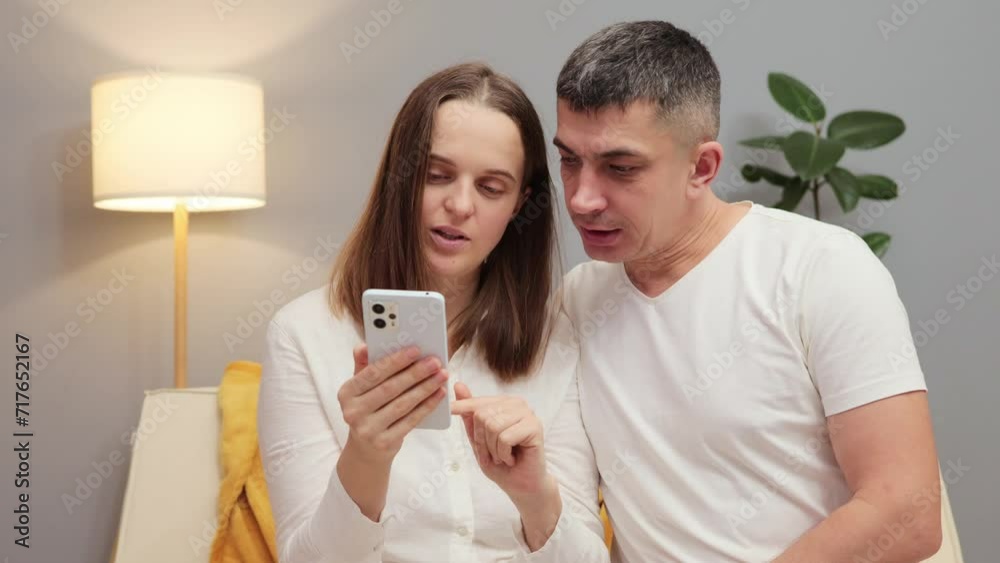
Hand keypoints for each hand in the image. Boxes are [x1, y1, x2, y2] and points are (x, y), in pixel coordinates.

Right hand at [337, 344, 448, 463]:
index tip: (416, 349)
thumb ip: (364, 366)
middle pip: (390, 388)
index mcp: (346, 393)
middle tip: (435, 361)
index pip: (372, 373)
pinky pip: (410, 420)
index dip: (395, 361)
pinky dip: (427, 406)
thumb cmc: (367, 409)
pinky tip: (439, 393)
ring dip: (425, 388)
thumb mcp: (361, 388)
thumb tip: (364, 346)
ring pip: (402, 404)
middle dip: (415, 373)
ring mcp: (368, 429)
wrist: (365, 449)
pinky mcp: (384, 443)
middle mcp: (353, 412)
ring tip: (441, 375)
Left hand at [450, 382, 551, 503]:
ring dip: (493, 449)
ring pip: (492, 426)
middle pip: (482, 415)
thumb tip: (458, 385)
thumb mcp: (479, 441)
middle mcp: (516, 404)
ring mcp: (527, 414)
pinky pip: (505, 437)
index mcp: (504, 404)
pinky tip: (513, 458)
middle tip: (494, 454)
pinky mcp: (534, 426)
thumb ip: (470, 416)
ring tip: (504, 456)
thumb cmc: (502, 464)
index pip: (478, 403)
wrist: (522, 486)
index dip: (462, 407)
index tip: (449, 408)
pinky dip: (504, 454)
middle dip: (482, 441)